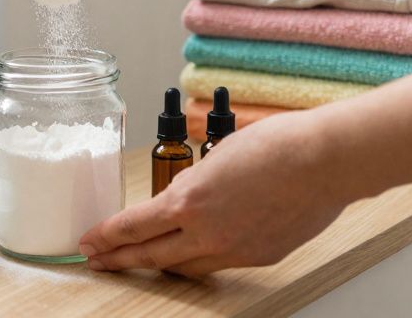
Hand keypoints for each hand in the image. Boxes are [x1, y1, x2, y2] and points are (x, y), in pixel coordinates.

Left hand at [78, 112, 352, 276]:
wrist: (323, 160)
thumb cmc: (276, 145)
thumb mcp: (216, 157)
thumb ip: (195, 184)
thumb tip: (187, 199)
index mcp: (187, 200)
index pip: (132, 227)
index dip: (105, 237)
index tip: (88, 241)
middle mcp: (205, 232)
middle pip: (150, 255)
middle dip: (119, 259)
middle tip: (97, 260)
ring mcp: (233, 250)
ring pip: (184, 266)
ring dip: (158, 264)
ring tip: (139, 261)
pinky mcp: (259, 258)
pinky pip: (217, 264)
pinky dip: (199, 260)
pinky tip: (193, 254)